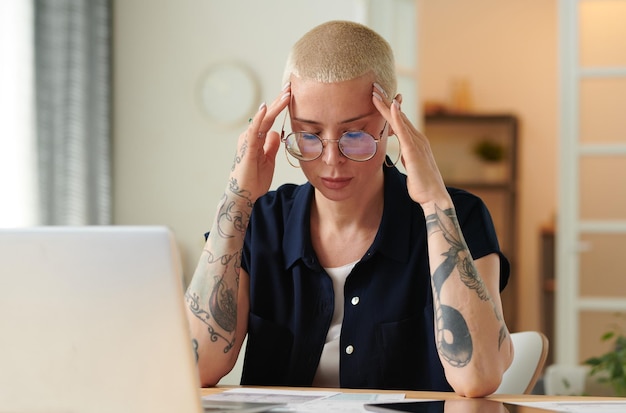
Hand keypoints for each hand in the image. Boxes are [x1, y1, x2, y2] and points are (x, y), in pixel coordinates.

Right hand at [229, 83, 290, 202]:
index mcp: (256, 138)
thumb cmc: (254, 179)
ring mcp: (248, 141)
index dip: (279, 105)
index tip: (290, 93)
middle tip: (290, 85)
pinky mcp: (247, 149)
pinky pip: (254, 131)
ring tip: (286, 93)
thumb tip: (276, 133)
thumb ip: (271, 145)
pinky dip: (259, 118)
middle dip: (279, 100)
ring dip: (274, 105)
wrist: (243, 195)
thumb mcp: (268, 159)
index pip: (270, 118)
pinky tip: (265, 108)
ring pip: (263, 119)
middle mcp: (250, 136)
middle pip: (267, 114)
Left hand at [371, 83, 450, 207]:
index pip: (399, 120)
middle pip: (398, 115)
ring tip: (375, 92)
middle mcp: (417, 138)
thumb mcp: (411, 165)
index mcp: (415, 142)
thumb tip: (402, 152)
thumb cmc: (422, 184)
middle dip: (385, 100)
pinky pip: (404, 130)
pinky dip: (397, 117)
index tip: (378, 96)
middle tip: (374, 86)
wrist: (434, 197)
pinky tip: (392, 105)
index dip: (388, 107)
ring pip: (398, 119)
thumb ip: (407, 155)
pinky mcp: (413, 150)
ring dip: (386, 104)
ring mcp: (416, 143)